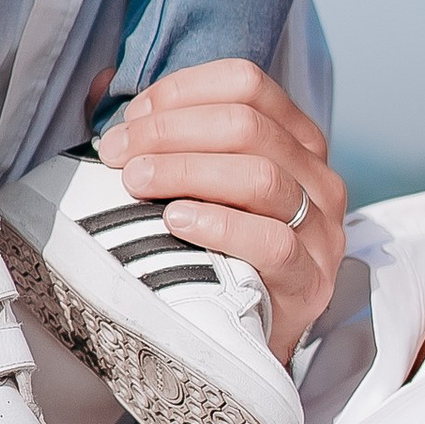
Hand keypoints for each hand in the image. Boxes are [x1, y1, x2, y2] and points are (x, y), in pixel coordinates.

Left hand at [96, 60, 346, 361]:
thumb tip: (102, 86)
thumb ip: (156, 131)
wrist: (245, 339)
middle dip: (170, 132)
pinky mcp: (312, 282)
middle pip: (247, 125)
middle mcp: (316, 177)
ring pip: (260, 176)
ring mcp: (322, 230)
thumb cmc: (212, 248)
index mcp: (294, 138)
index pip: (247, 83)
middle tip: (118, 153)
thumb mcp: (193, 181)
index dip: (182, 92)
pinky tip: (175, 221)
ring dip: (185, 171)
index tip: (132, 118)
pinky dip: (219, 224)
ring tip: (135, 181)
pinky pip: (272, 242)